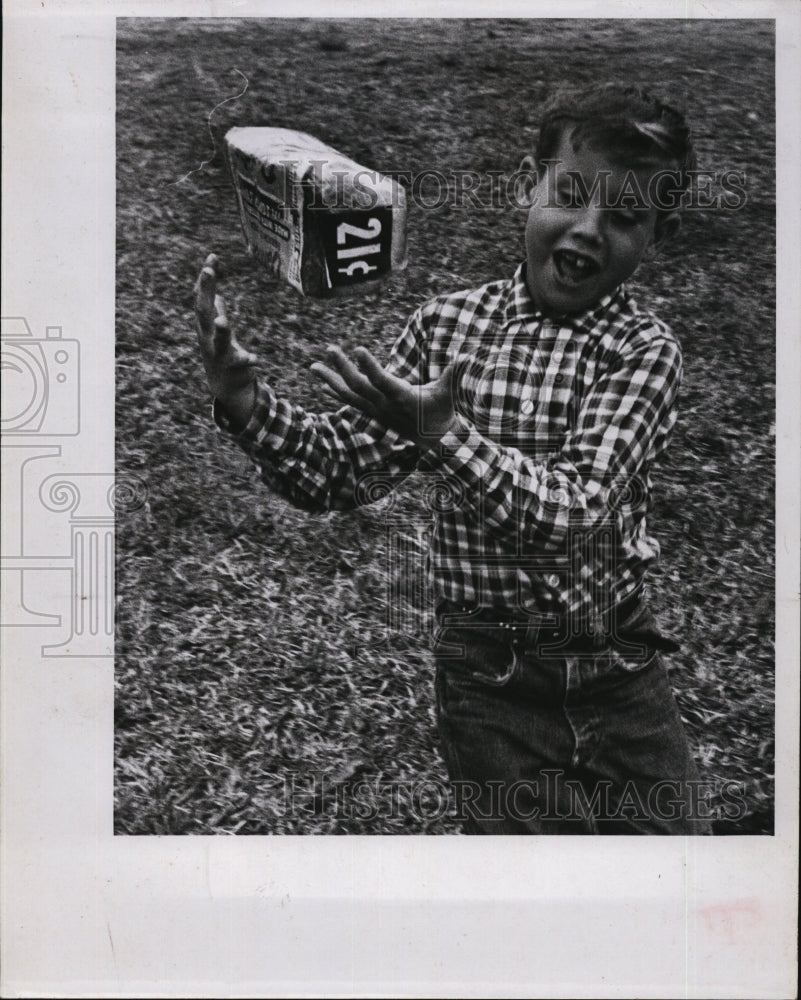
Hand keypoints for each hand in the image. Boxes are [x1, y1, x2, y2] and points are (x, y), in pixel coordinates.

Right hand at [193, 254, 257, 422]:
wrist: (224, 388)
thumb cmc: (222, 353)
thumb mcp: (218, 330)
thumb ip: (216, 311)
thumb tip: (216, 294)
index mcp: (205, 326)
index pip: (202, 297)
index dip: (206, 278)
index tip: (212, 257)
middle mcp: (208, 338)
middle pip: (203, 312)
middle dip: (205, 291)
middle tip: (208, 271)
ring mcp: (220, 353)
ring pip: (219, 340)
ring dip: (221, 330)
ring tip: (222, 321)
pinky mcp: (234, 368)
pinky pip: (240, 363)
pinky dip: (247, 360)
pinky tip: (254, 358)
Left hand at [310, 345, 459, 444]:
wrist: (434, 441)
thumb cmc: (442, 412)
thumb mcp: (448, 393)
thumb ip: (453, 374)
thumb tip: (466, 355)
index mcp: (402, 398)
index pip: (382, 381)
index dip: (369, 366)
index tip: (356, 349)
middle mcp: (385, 406)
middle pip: (359, 386)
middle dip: (342, 368)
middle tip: (330, 349)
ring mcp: (376, 411)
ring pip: (349, 395)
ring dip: (330, 380)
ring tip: (313, 366)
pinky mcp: (372, 413)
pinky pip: (350, 402)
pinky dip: (335, 391)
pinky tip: (323, 382)